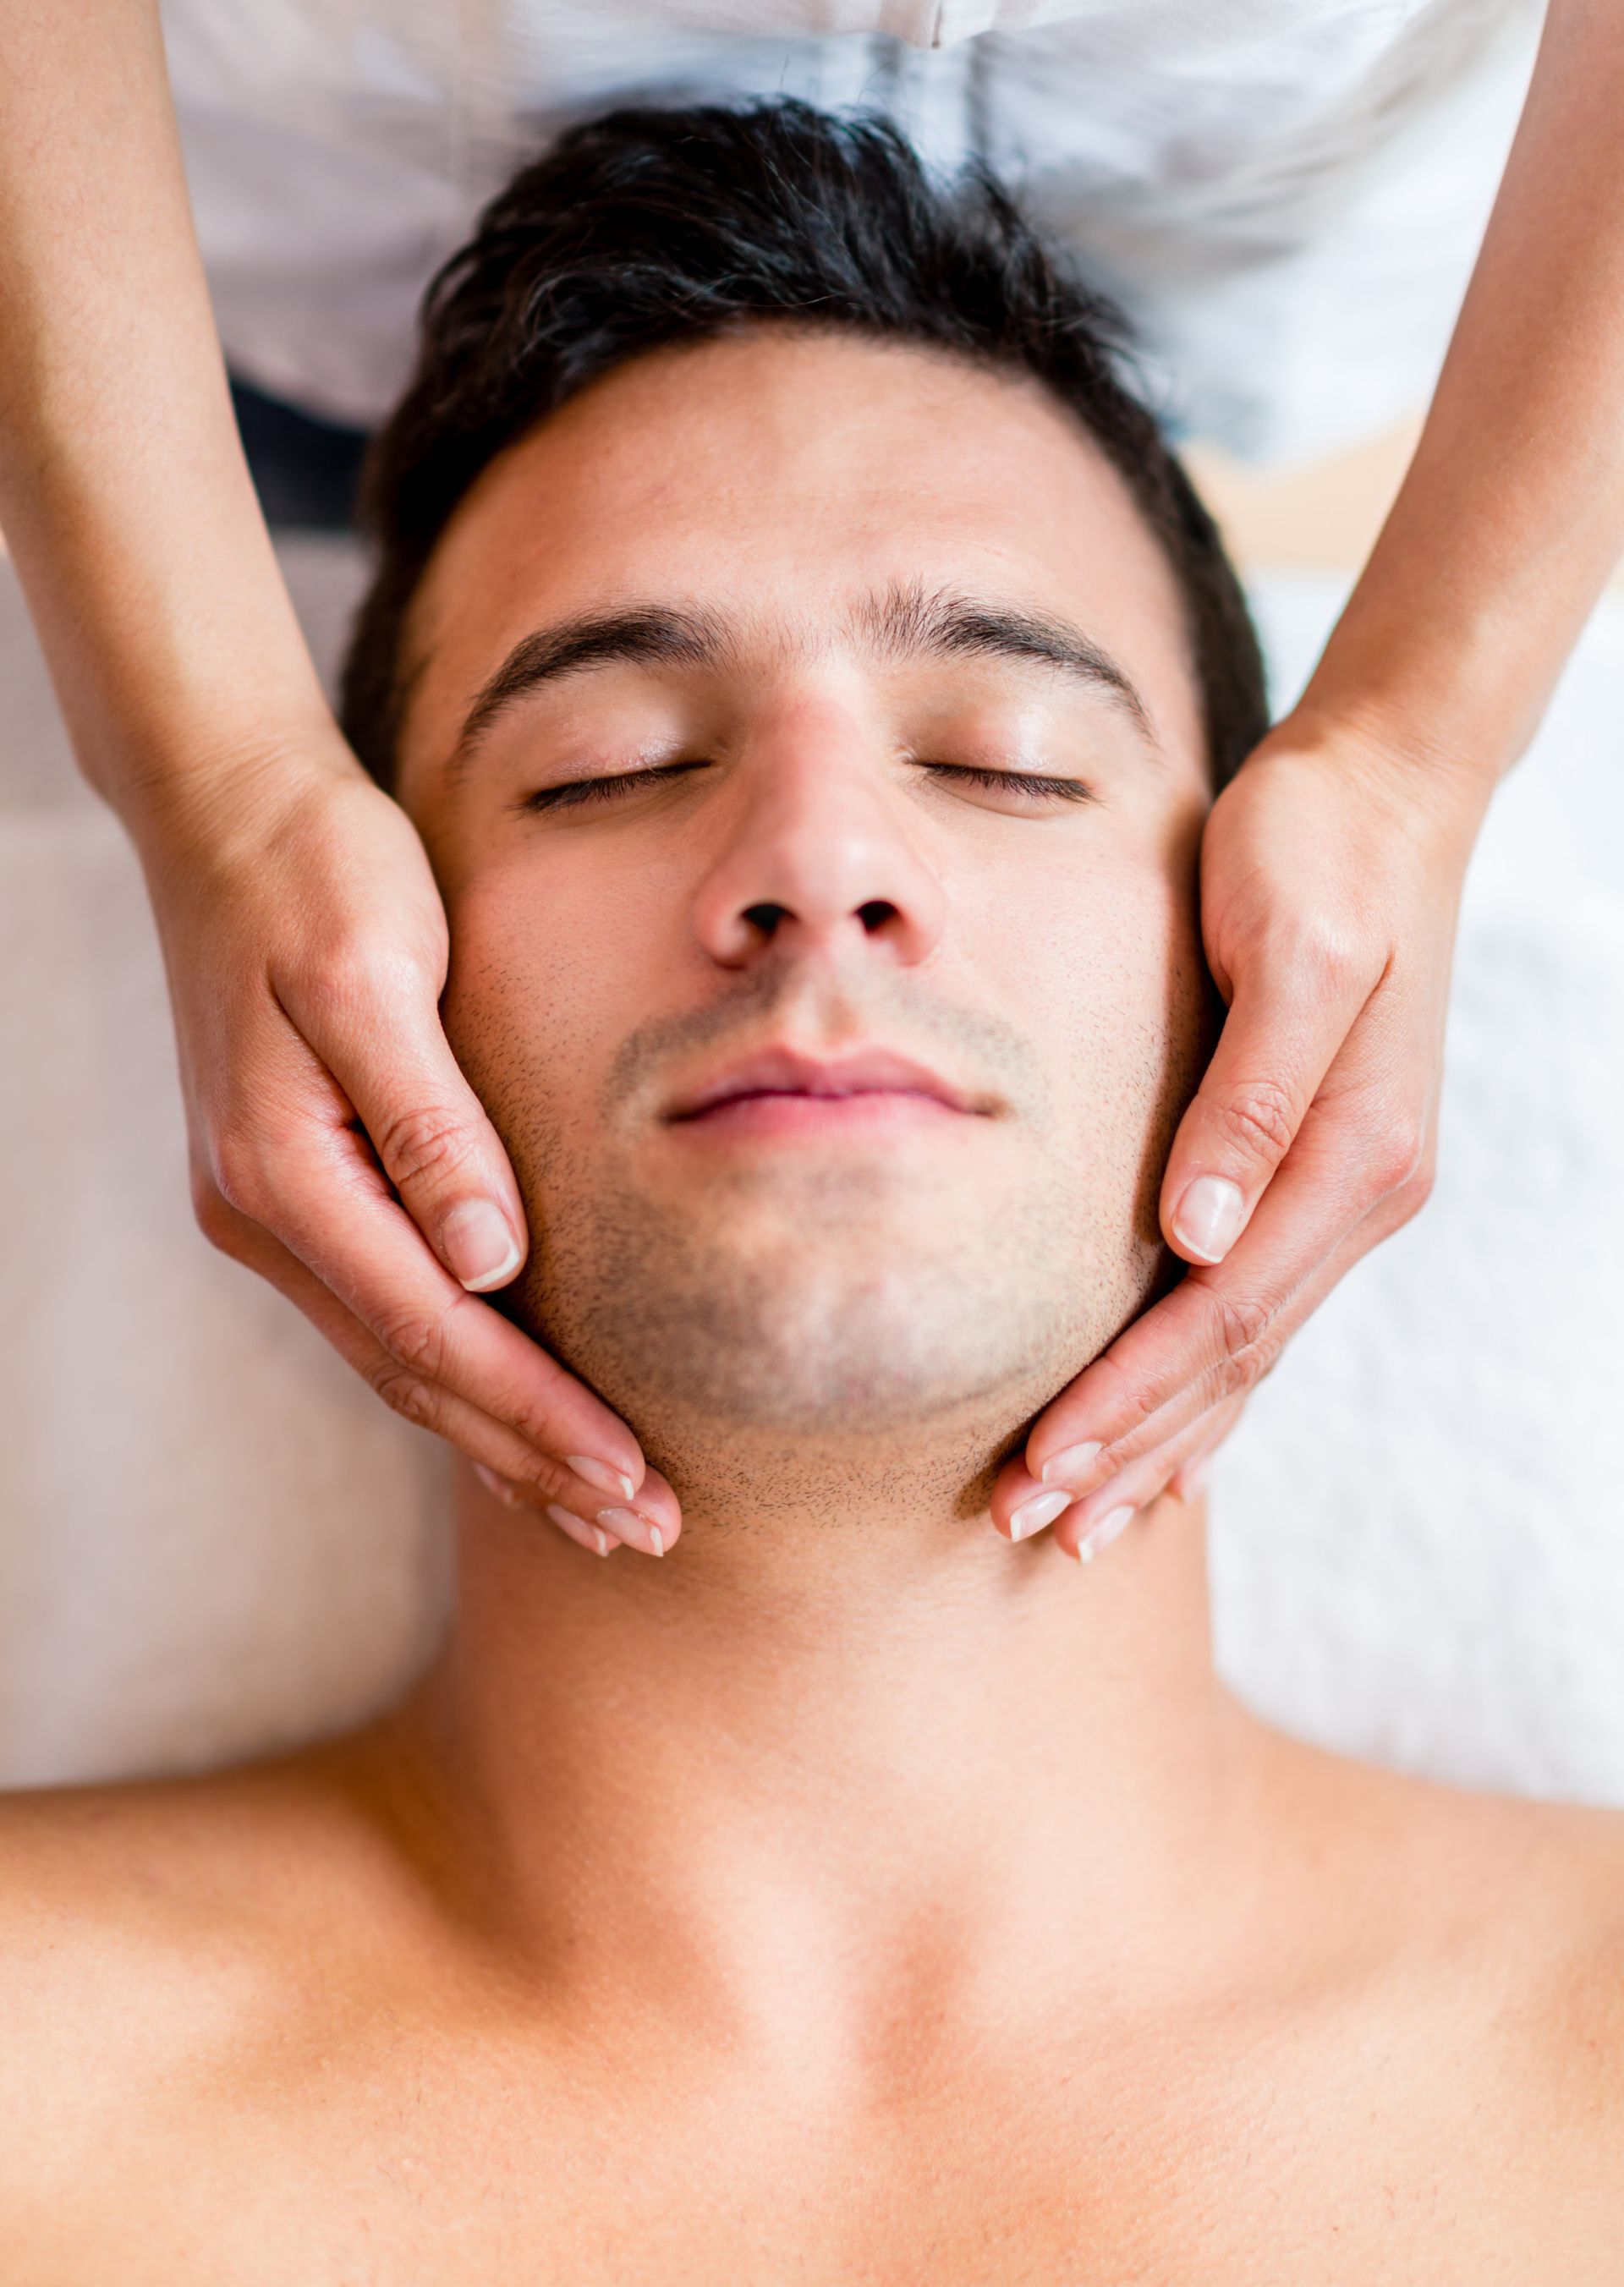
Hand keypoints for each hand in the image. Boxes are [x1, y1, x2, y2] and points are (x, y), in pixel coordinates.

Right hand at [146, 738, 679, 1559]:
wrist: (226, 811)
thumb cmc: (314, 870)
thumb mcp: (373, 970)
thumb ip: (430, 1118)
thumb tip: (490, 1261)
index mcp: (285, 1171)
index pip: (433, 1332)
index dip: (536, 1413)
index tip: (632, 1476)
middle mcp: (269, 1214)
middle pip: (417, 1374)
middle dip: (534, 1460)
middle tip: (649, 1532)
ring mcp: (277, 1210)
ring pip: (401, 1360)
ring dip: (502, 1439)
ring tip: (601, 1507)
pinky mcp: (304, 1189)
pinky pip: (389, 1314)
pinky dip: (462, 1379)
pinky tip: (516, 1418)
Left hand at [990, 716, 1492, 1559]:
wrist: (1386, 792)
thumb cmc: (1319, 849)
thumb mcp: (1291, 945)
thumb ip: (1250, 1091)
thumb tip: (1198, 1232)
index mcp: (1353, 1154)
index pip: (1222, 1315)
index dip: (1129, 1402)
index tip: (1040, 1467)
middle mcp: (1358, 1192)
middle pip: (1230, 1360)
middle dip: (1127, 1450)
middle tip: (1026, 1528)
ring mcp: (1343, 1190)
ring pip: (1242, 1352)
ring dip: (1161, 1441)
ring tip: (1081, 1520)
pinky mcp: (1314, 1170)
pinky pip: (1256, 1308)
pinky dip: (1206, 1387)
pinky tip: (1171, 1446)